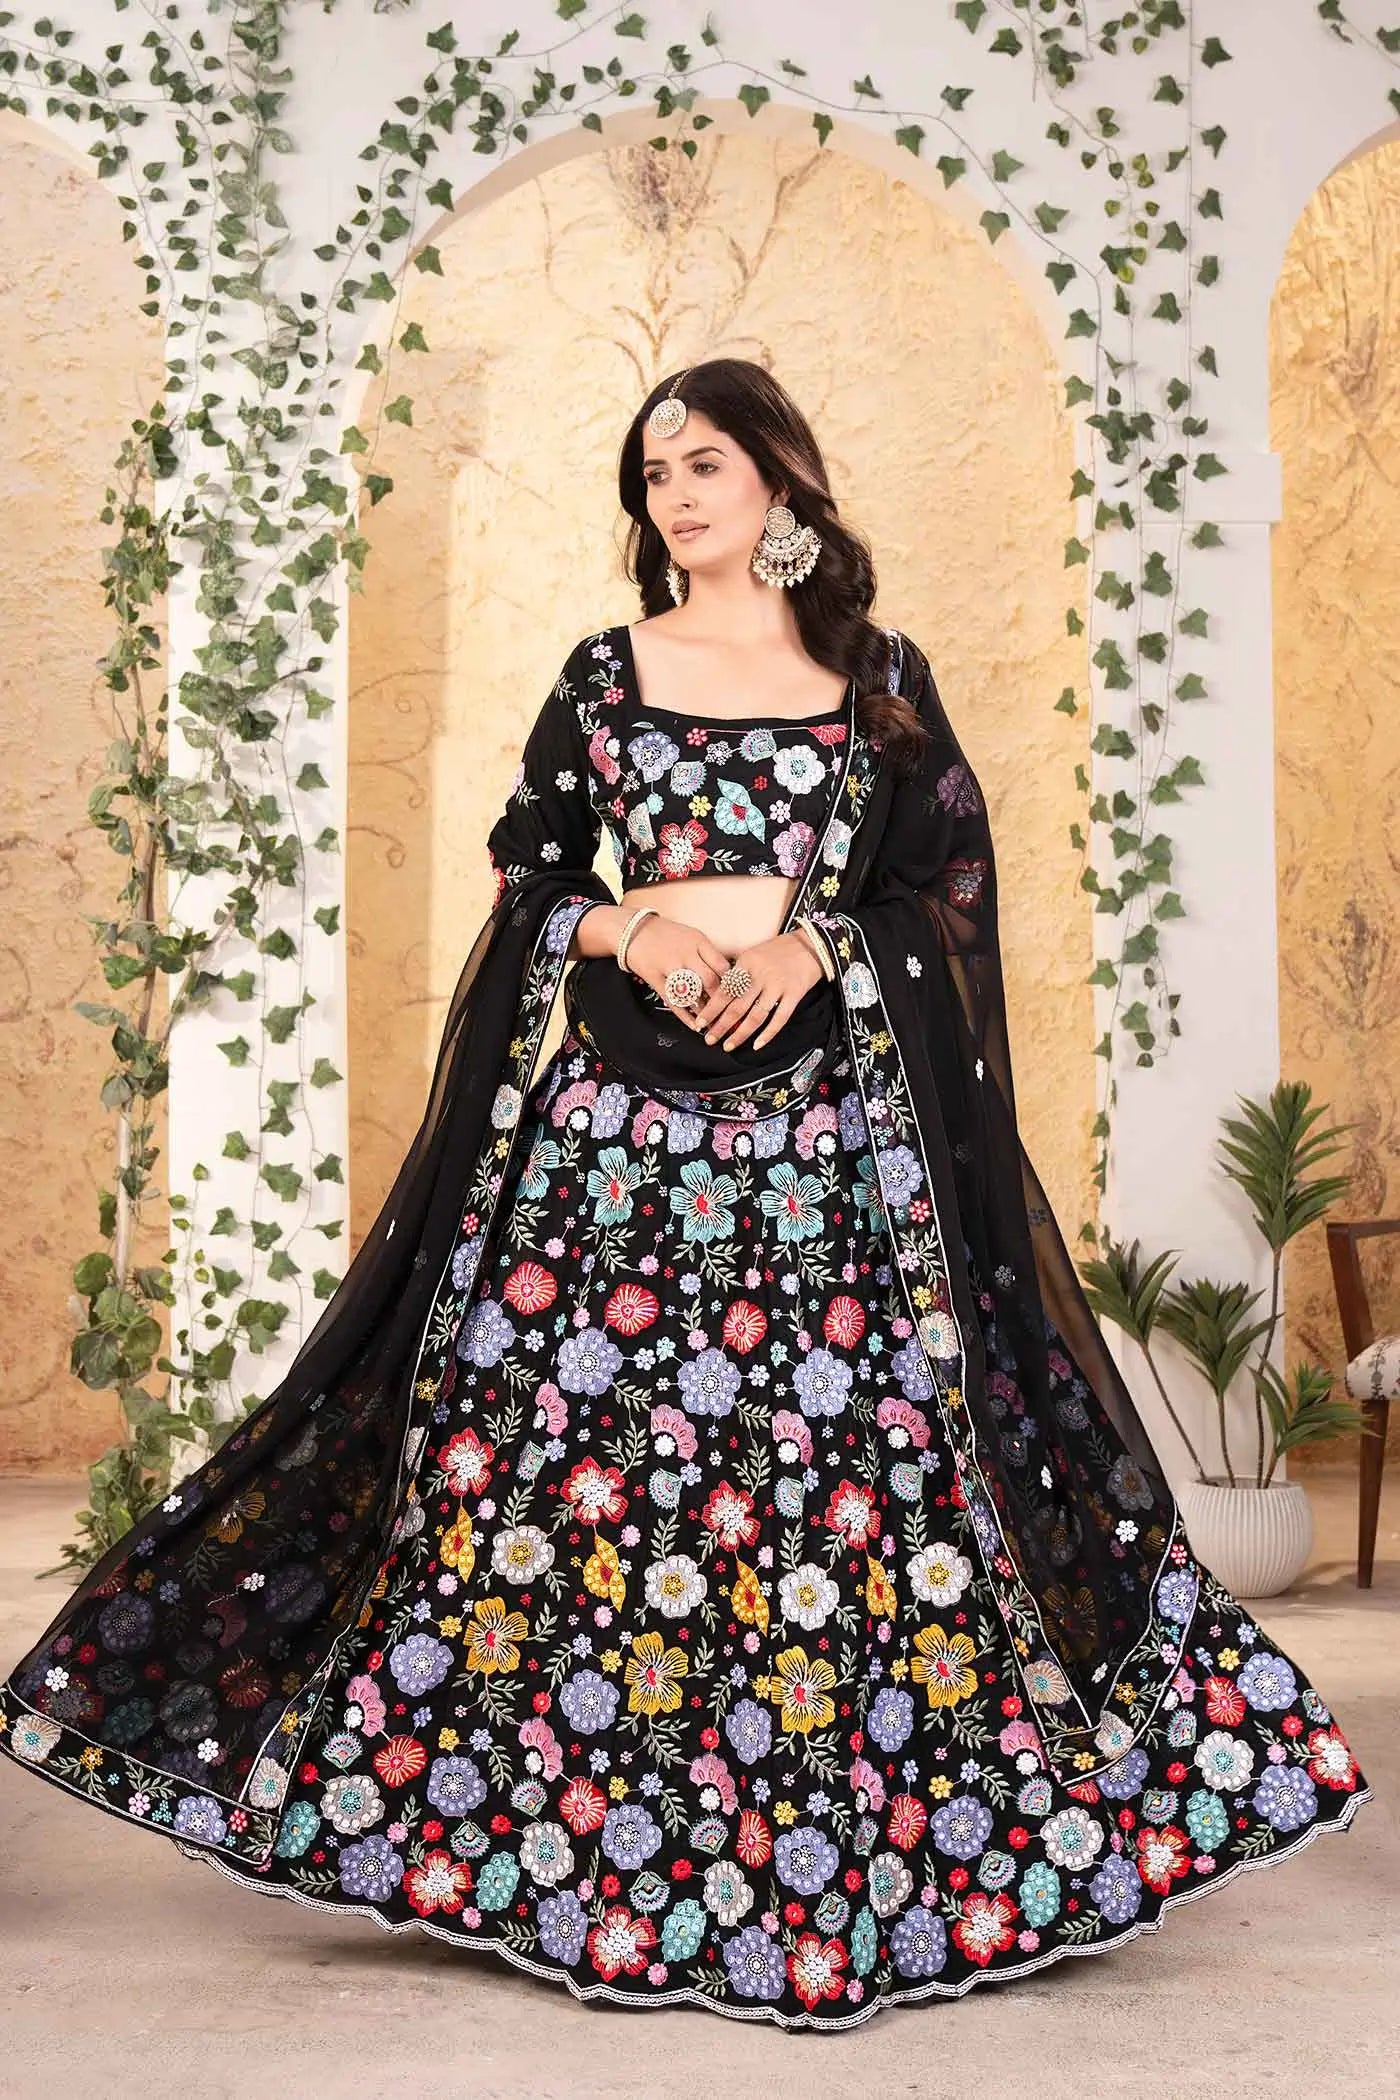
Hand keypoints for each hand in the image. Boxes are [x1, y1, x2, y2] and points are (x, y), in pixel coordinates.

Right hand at [624, 914, 732, 1031]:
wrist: (635, 930)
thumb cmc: (667, 935)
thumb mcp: (692, 936)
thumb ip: (709, 955)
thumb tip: (727, 979)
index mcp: (698, 941)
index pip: (722, 965)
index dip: (731, 983)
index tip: (735, 995)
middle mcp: (685, 953)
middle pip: (709, 980)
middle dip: (719, 1000)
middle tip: (726, 1011)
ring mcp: (669, 966)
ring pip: (692, 994)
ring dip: (704, 1011)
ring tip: (712, 1021)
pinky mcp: (655, 978)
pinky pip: (673, 1001)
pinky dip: (686, 1016)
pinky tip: (694, 1024)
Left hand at [693, 931, 823, 1051]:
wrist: (811, 944)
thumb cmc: (779, 950)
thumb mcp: (752, 954)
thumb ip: (738, 973)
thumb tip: (719, 995)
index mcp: (746, 964)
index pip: (724, 990)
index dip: (711, 1009)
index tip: (701, 1022)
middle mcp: (761, 975)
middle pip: (737, 1006)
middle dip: (721, 1026)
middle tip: (710, 1039)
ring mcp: (778, 986)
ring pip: (755, 1016)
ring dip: (740, 1034)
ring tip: (729, 1045)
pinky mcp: (794, 994)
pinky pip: (779, 1018)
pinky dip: (768, 1034)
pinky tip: (757, 1045)